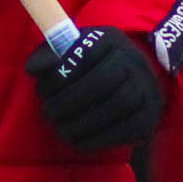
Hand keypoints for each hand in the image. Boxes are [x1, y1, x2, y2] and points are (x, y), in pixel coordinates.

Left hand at [27, 27, 163, 151]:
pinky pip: (128, 129)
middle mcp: (134, 61)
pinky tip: (80, 141)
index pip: (87, 52)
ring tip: (61, 130)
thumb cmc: (93, 64)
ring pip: (118, 105)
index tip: (42, 90)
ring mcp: (147, 88)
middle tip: (49, 113)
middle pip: (104, 80)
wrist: (135, 80)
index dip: (62, 73)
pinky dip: (100, 139)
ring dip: (84, 123)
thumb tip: (32, 69)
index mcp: (111, 40)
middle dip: (71, 100)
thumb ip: (49, 56)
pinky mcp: (150, 115)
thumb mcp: (71, 51)